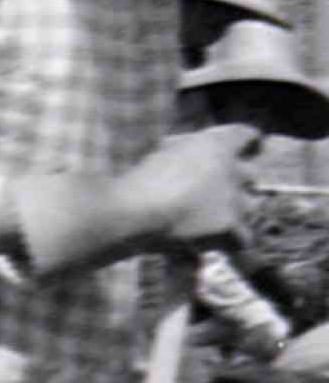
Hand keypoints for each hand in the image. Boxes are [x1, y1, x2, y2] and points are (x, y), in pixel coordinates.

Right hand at [18, 123, 257, 271]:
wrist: (128, 211)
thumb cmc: (129, 177)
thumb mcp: (155, 153)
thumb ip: (176, 153)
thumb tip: (177, 158)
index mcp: (212, 143)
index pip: (246, 136)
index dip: (251, 141)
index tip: (255, 142)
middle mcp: (231, 167)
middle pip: (251, 174)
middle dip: (238, 181)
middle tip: (220, 190)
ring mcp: (233, 198)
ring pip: (250, 205)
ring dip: (236, 211)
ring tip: (215, 220)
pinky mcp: (228, 226)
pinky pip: (242, 239)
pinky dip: (230, 243)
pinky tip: (216, 246)